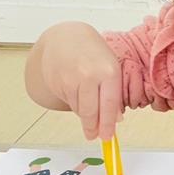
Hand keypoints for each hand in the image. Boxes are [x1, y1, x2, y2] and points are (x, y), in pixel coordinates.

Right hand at [38, 23, 124, 140]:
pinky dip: (74, 103)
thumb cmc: (94, 54)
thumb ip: (115, 94)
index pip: (109, 105)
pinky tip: (76, 92)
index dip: (108, 125)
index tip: (107, 137)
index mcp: (109, 72)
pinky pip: (68, 102)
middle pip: (91, 112)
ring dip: (84, 115)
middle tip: (95, 137)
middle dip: (93, 128)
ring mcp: (70, 79)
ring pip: (78, 109)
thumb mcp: (112, 69)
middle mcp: (89, 75)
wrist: (66, 37)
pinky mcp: (56, 82)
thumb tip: (116, 120)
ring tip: (88, 106)